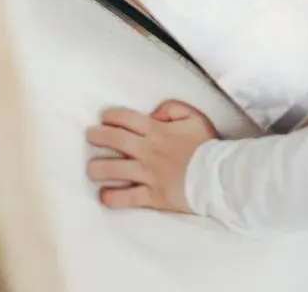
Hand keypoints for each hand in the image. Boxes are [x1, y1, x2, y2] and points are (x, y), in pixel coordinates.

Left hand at [86, 101, 216, 212]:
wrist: (218, 175)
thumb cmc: (206, 145)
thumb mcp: (194, 116)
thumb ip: (172, 108)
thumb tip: (153, 114)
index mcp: (157, 131)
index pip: (127, 119)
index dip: (112, 116)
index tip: (104, 116)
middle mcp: (148, 151)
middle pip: (115, 140)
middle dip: (97, 136)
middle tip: (90, 135)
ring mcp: (148, 175)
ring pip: (114, 170)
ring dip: (97, 167)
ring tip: (91, 168)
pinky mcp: (152, 196)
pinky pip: (126, 198)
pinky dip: (112, 197)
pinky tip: (104, 195)